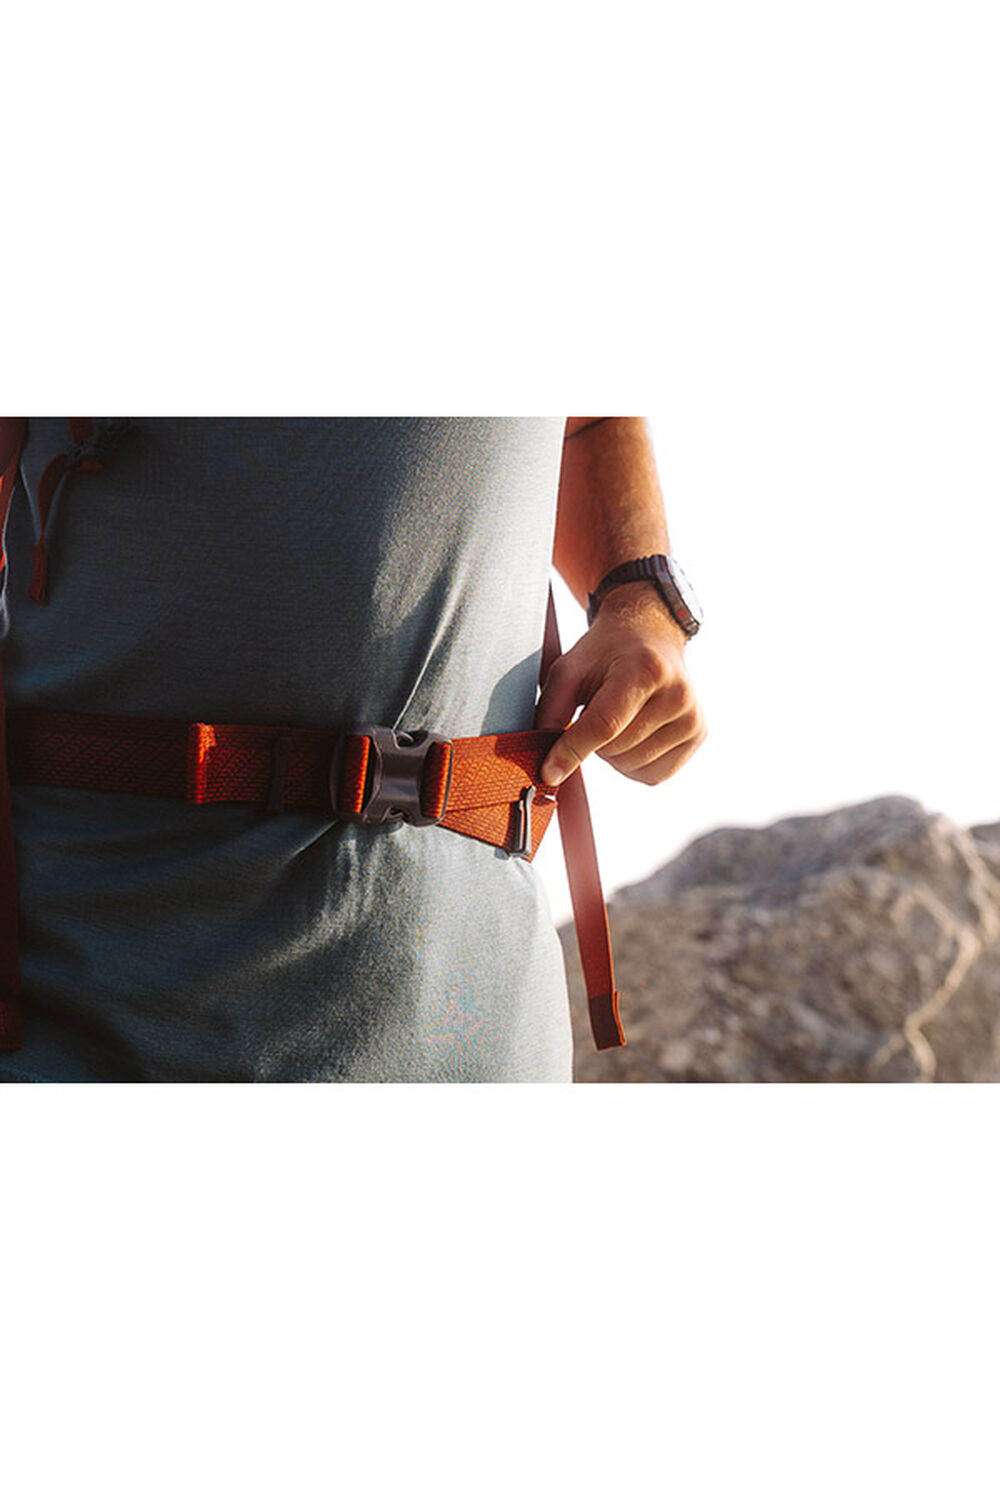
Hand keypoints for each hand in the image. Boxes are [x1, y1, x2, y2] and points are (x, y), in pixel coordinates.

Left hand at [534, 583, 706, 786]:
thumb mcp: (570, 668)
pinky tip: (633, 734)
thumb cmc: (607, 652)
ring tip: (617, 718)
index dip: (572, 751)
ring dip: (612, 754)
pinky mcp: (698, 735)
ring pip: (631, 766)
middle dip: (592, 741)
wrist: (651, 636)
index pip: (604, 725)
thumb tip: (547, 765)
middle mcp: (677, 694)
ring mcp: (692, 717)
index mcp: (645, 669)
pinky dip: (632, 764)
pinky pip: (653, 776)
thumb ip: (551, 711)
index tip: (548, 772)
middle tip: (597, 710)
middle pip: (615, 749)